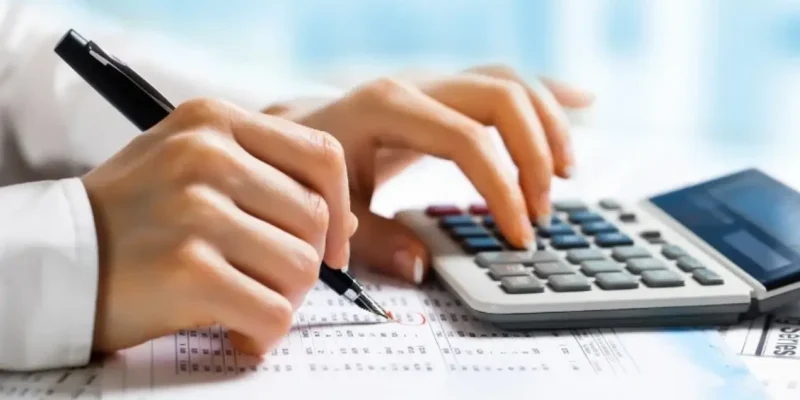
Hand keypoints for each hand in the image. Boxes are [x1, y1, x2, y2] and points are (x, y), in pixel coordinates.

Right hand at [84, 98, 356, 355]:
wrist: (55, 259)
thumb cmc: (136, 215)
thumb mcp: (195, 170)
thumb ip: (268, 180)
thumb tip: (347, 221)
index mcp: (213, 122)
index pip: (322, 153)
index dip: (340, 205)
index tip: (329, 243)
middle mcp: (206, 155)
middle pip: (315, 217)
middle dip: (305, 262)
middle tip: (269, 281)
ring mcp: (196, 210)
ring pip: (301, 267)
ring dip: (283, 298)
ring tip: (247, 303)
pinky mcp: (188, 269)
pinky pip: (273, 311)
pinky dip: (264, 333)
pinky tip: (238, 332)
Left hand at [264, 65, 592, 283]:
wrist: (290, 134)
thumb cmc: (309, 173)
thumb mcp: (330, 211)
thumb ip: (371, 240)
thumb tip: (422, 266)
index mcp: (386, 108)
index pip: (467, 140)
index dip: (502, 188)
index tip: (518, 236)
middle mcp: (415, 85)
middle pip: (502, 97)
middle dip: (535, 155)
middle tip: (543, 211)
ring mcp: (433, 84)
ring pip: (510, 83)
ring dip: (549, 125)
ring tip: (565, 175)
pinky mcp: (445, 94)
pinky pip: (503, 83)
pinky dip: (545, 94)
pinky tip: (583, 101)